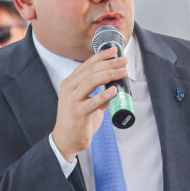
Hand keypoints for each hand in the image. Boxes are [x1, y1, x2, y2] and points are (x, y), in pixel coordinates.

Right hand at [51, 47, 125, 161]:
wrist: (65, 140)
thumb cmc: (77, 121)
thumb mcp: (84, 102)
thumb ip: (96, 94)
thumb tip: (112, 89)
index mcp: (70, 83)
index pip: (86, 65)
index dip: (101, 56)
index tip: (114, 50)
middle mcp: (69, 89)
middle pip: (91, 70)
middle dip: (109, 63)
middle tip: (124, 61)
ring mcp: (72, 101)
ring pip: (91, 82)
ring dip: (109, 75)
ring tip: (123, 72)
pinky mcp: (78, 113)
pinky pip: (93, 102)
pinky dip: (104, 95)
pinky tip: (114, 91)